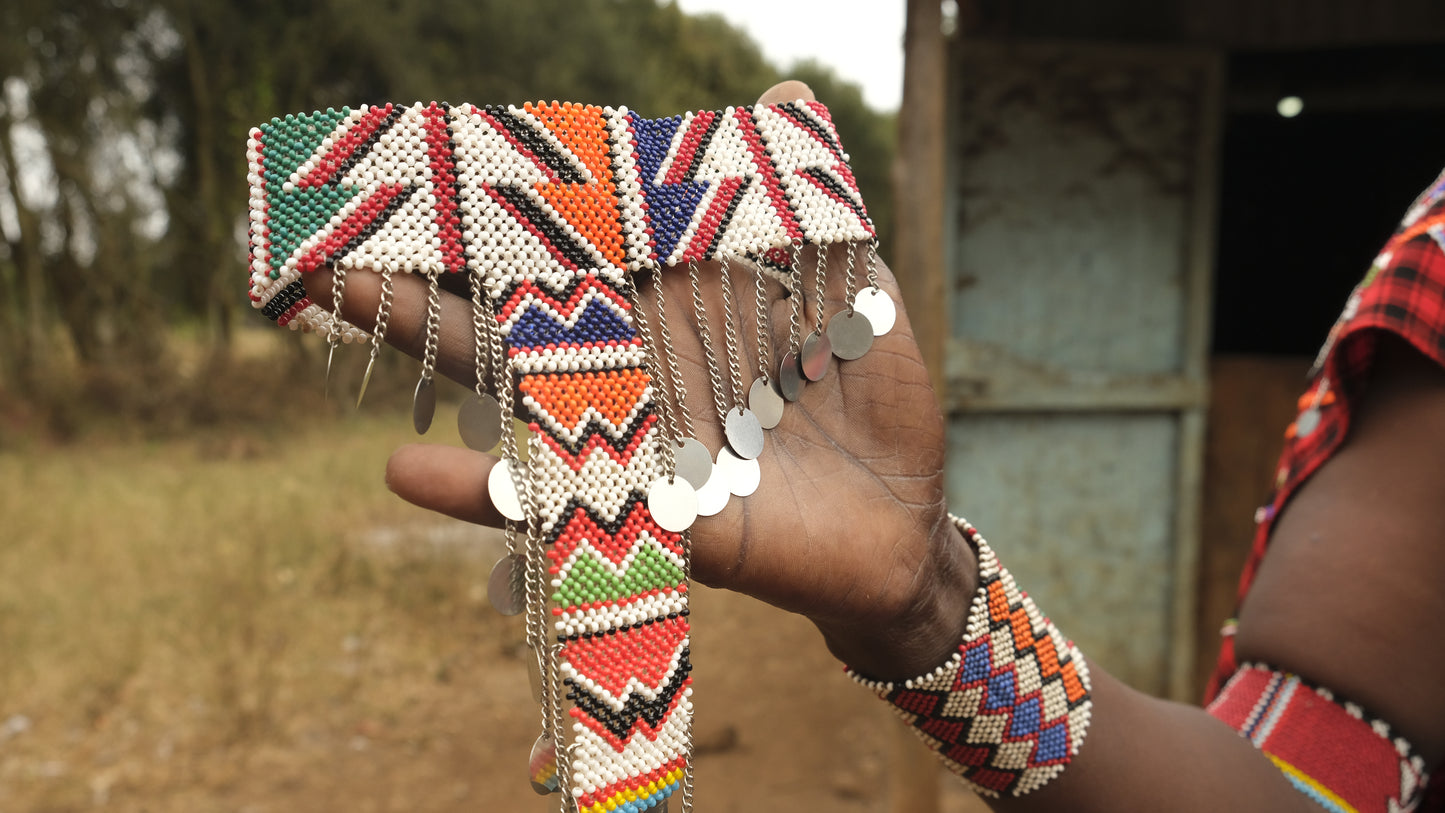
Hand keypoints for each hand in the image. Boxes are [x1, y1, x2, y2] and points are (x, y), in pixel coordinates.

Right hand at [313, 81, 974, 679]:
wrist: (907, 516)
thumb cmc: (871, 396)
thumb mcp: (855, 288)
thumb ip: (814, 206)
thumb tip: (787, 90)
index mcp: (671, 305)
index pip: (575, 245)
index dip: (504, 206)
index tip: (421, 157)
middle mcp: (631, 365)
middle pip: (511, 307)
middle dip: (422, 262)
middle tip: (320, 218)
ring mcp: (630, 438)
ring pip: (508, 387)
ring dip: (418, 346)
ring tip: (323, 303)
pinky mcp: (650, 511)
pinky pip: (558, 497)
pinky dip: (482, 492)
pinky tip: (404, 470)